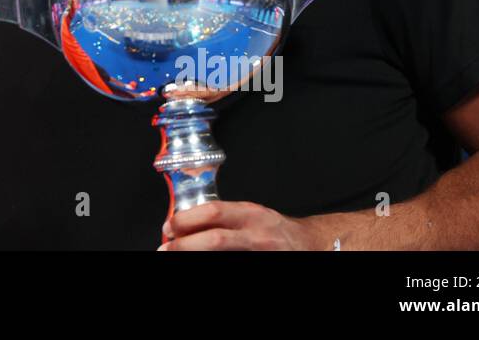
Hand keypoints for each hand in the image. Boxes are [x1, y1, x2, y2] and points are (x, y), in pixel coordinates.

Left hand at [159, 200, 323, 250]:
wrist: (310, 244)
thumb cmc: (275, 230)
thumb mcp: (250, 215)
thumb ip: (224, 219)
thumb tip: (185, 226)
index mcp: (250, 214)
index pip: (213, 212)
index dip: (187, 219)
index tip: (169, 227)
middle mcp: (257, 234)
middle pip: (216, 238)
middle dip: (186, 244)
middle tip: (167, 248)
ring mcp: (262, 253)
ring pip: (223, 255)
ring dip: (196, 256)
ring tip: (178, 255)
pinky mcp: (263, 266)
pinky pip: (233, 265)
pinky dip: (214, 264)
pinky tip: (201, 264)